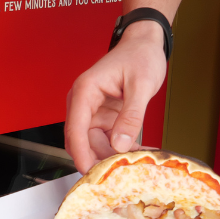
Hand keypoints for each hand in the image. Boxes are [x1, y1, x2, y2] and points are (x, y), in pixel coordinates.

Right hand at [65, 21, 167, 173]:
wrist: (144, 44)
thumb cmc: (140, 56)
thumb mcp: (141, 86)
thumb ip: (131, 117)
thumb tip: (120, 145)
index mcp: (85, 91)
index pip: (75, 129)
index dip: (81, 154)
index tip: (90, 173)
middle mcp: (83, 103)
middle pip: (82, 141)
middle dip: (97, 159)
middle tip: (118, 174)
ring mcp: (92, 112)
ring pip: (94, 144)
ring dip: (111, 156)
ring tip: (133, 163)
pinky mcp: (103, 117)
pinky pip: (107, 140)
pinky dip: (120, 149)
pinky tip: (137, 152)